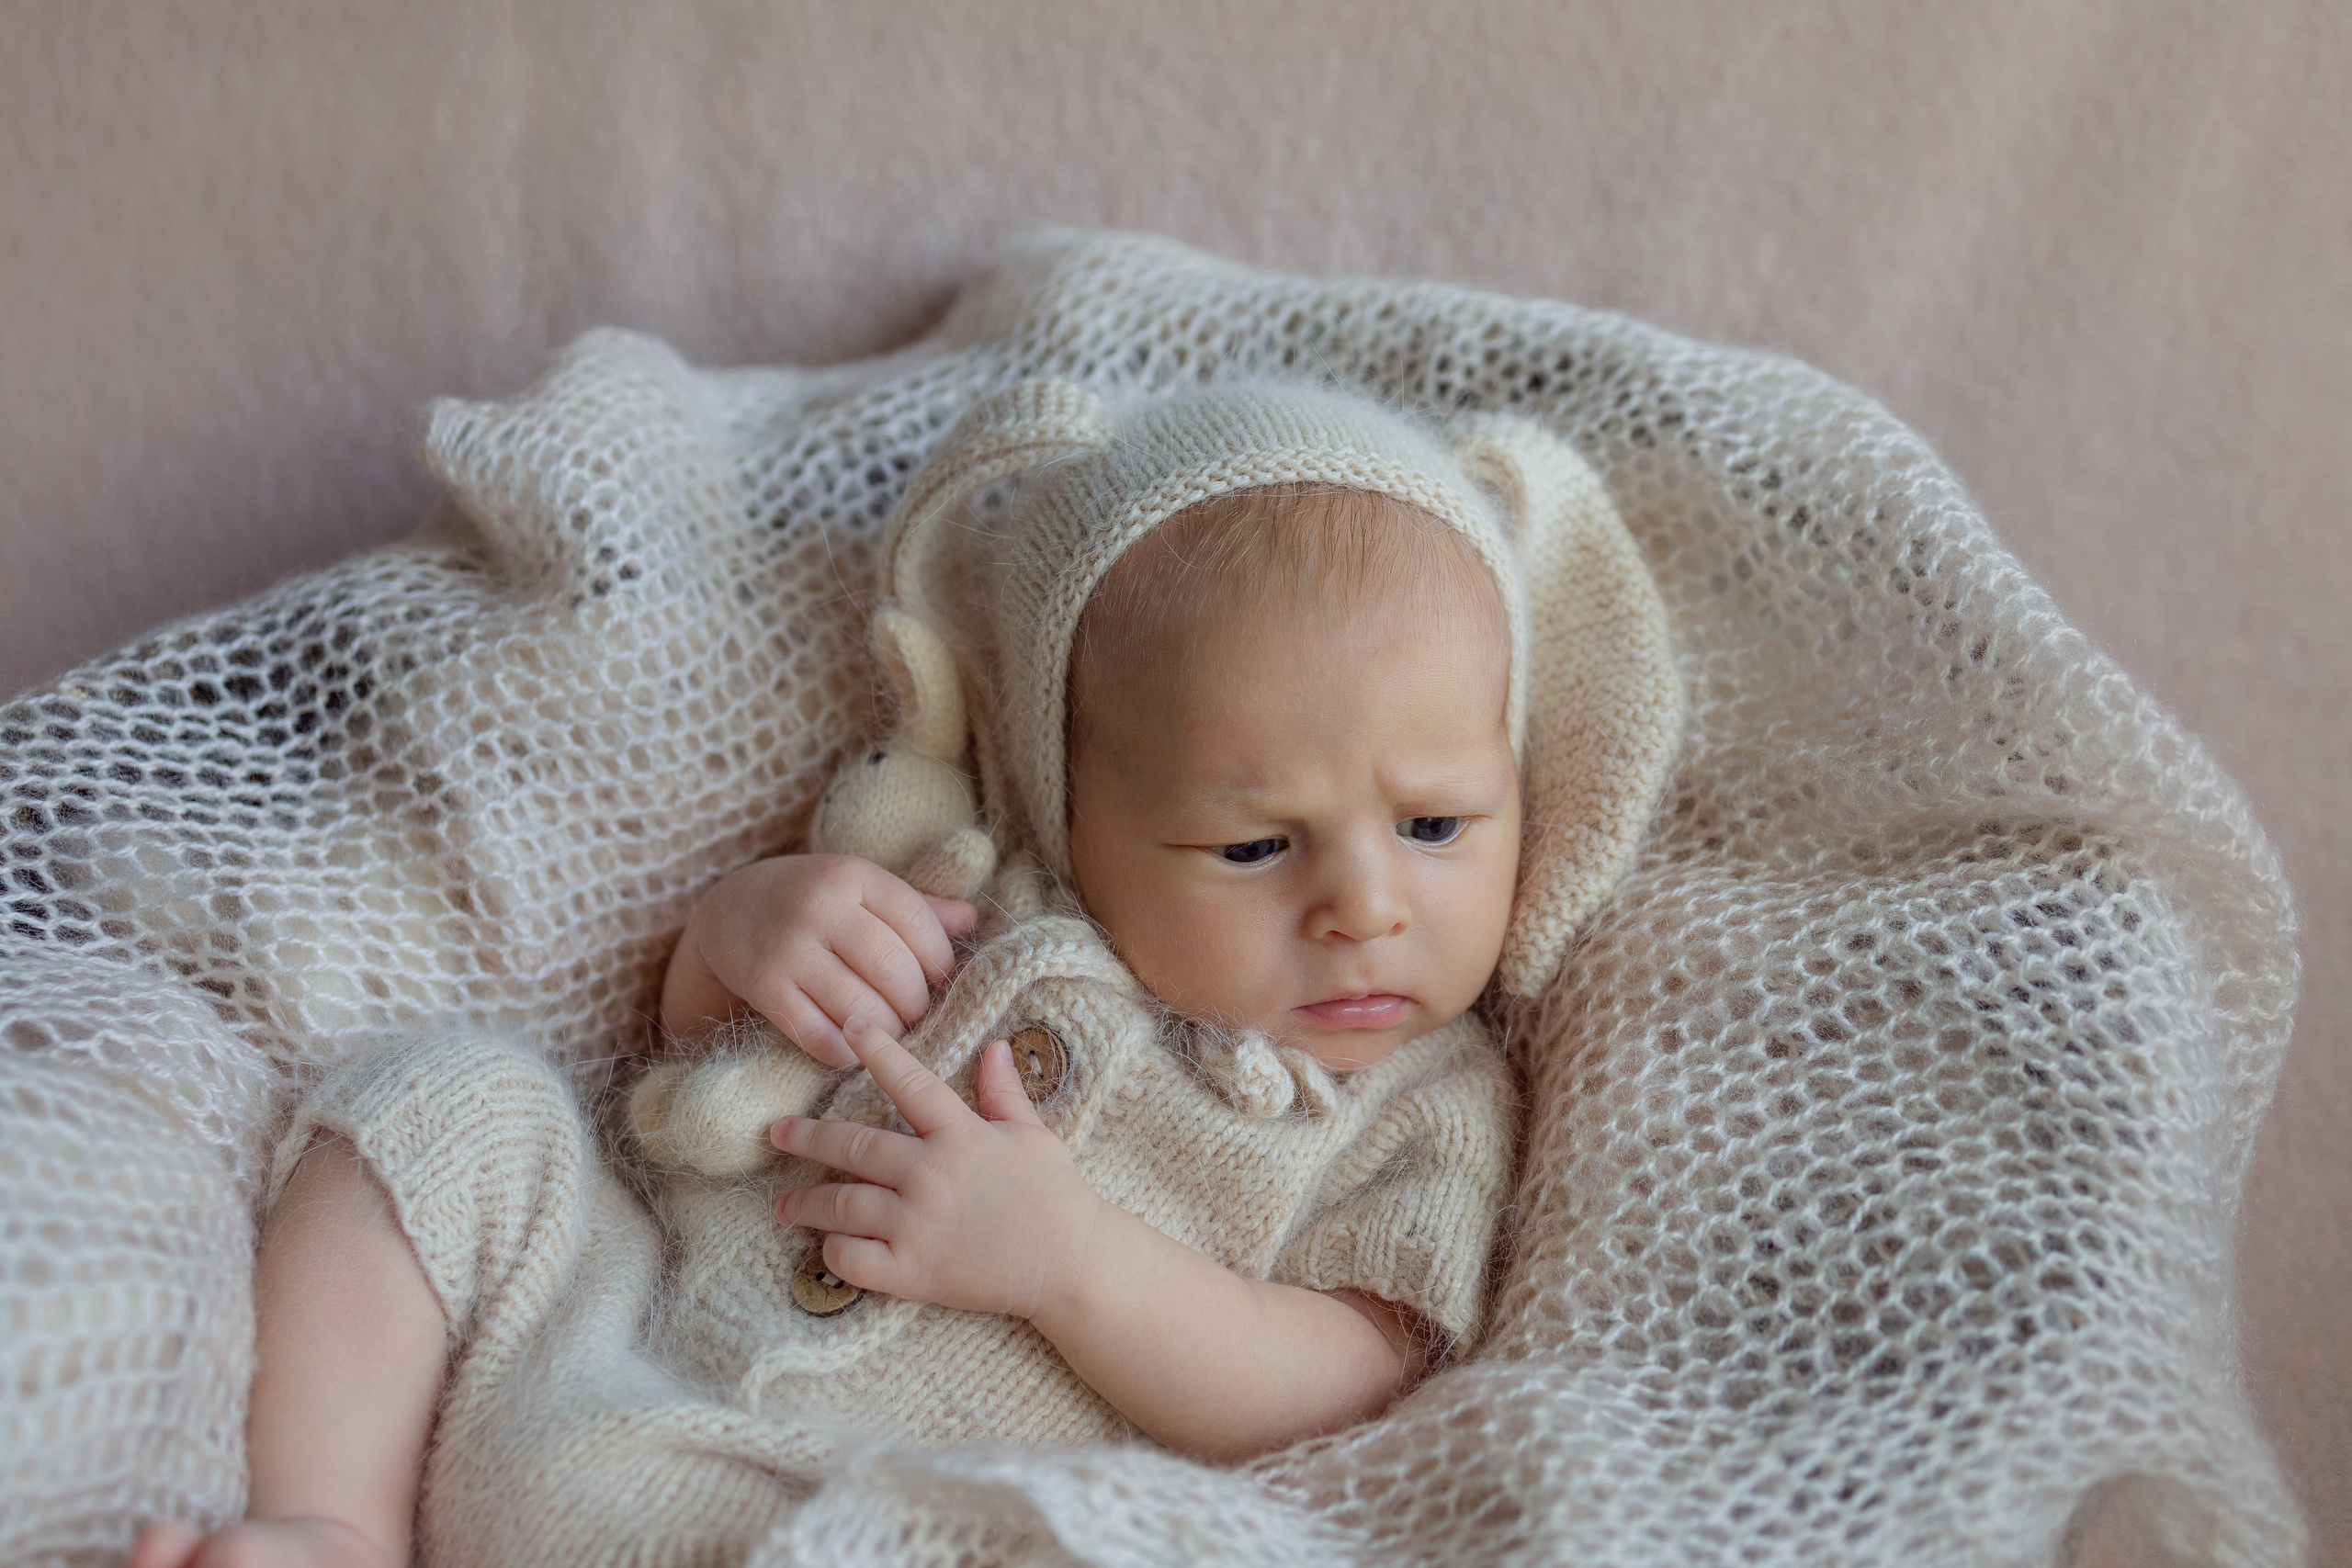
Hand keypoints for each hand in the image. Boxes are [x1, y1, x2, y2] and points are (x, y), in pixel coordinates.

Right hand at [659, 854, 976, 1067]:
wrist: (727, 909)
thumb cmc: (811, 901)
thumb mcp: (859, 888)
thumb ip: (915, 905)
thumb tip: (971, 919)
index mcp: (853, 875)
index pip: (917, 922)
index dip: (939, 961)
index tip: (940, 981)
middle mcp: (820, 906)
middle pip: (894, 970)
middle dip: (915, 1003)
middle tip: (914, 1014)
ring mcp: (789, 947)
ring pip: (861, 1008)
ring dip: (886, 1033)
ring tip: (891, 1034)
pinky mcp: (764, 986)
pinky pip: (817, 1034)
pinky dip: (845, 1052)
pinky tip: (854, 1050)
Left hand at [771, 1015, 1103, 1319]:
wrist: (1070, 1264)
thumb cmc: (1055, 1195)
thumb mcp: (1033, 1135)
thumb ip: (1005, 1093)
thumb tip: (994, 1048)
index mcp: (959, 1135)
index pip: (907, 1081)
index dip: (875, 1050)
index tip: (848, 1026)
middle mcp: (930, 1174)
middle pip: (853, 1145)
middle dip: (809, 1136)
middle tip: (778, 1132)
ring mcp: (917, 1224)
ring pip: (842, 1205)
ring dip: (807, 1202)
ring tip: (785, 1204)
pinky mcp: (913, 1271)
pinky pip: (854, 1259)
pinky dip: (834, 1251)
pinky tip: (827, 1245)